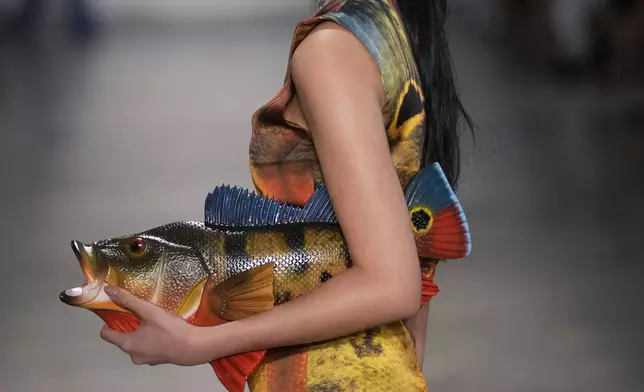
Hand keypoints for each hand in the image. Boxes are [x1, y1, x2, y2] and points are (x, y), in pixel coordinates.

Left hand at [99, 285, 215, 365]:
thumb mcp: (148, 311)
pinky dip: (152, 340)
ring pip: (136, 344)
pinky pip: (149, 348)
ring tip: (154, 322)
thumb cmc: (169, 330)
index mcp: (127, 343)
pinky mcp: (158, 360)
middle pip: (122, 339)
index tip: (119, 313)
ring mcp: (146, 360)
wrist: (193, 347)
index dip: (109, 322)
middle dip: (128, 326)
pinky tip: (164, 332)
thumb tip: (109, 290)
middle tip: (141, 314)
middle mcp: (133, 355)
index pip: (105, 334)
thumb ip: (128, 300)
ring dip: (141, 333)